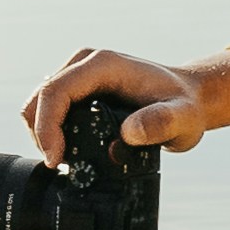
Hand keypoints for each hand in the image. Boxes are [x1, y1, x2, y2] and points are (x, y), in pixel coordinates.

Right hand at [18, 45, 229, 159]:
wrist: (190, 97)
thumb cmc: (185, 107)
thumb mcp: (182, 119)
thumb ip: (160, 123)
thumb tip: (127, 133)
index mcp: (104, 65)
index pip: (56, 91)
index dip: (47, 127)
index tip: (56, 159)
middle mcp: (87, 63)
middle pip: (41, 96)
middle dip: (41, 134)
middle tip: (59, 166)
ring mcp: (80, 74)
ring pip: (39, 102)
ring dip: (42, 133)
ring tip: (63, 161)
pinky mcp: (79, 87)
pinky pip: (50, 107)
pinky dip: (50, 130)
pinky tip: (66, 151)